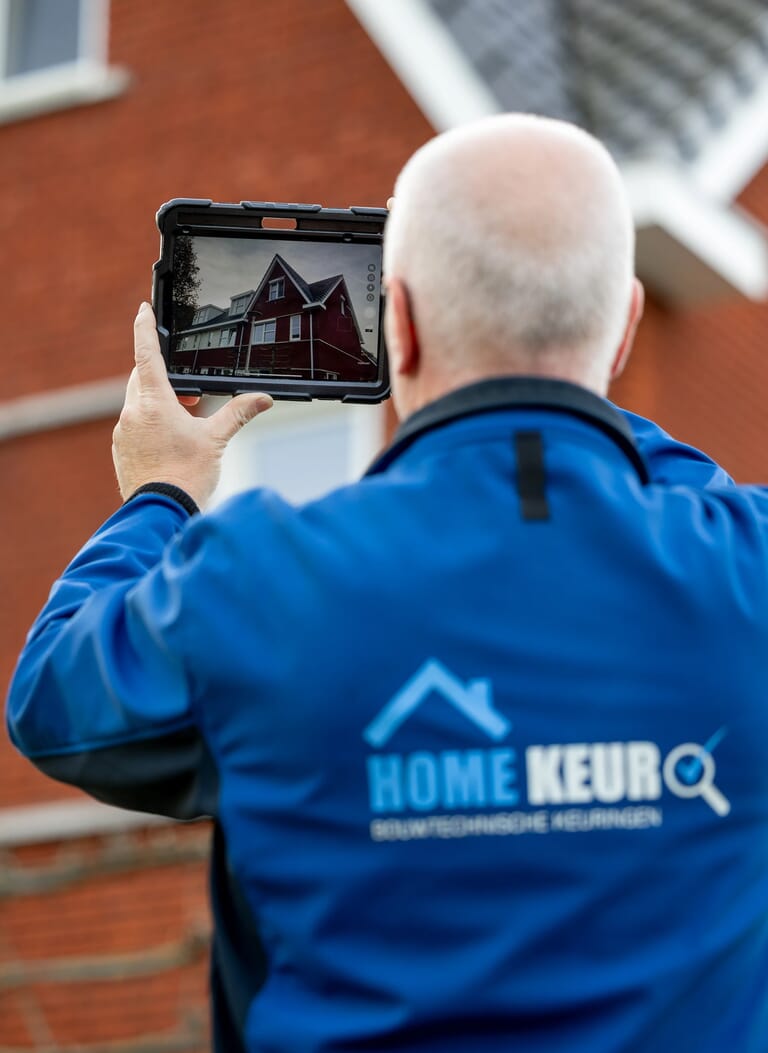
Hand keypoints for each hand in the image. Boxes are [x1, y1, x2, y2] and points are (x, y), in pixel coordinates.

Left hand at [112, 303, 272, 507]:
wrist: (161, 513)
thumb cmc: (186, 478)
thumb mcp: (216, 441)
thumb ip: (238, 414)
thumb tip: (262, 398)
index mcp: (154, 403)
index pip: (146, 354)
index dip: (145, 328)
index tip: (143, 310)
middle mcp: (132, 414)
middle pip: (142, 379)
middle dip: (162, 378)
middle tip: (191, 394)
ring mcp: (123, 434)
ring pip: (138, 404)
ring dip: (159, 405)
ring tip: (186, 423)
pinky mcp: (122, 452)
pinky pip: (134, 427)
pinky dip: (150, 426)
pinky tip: (171, 444)